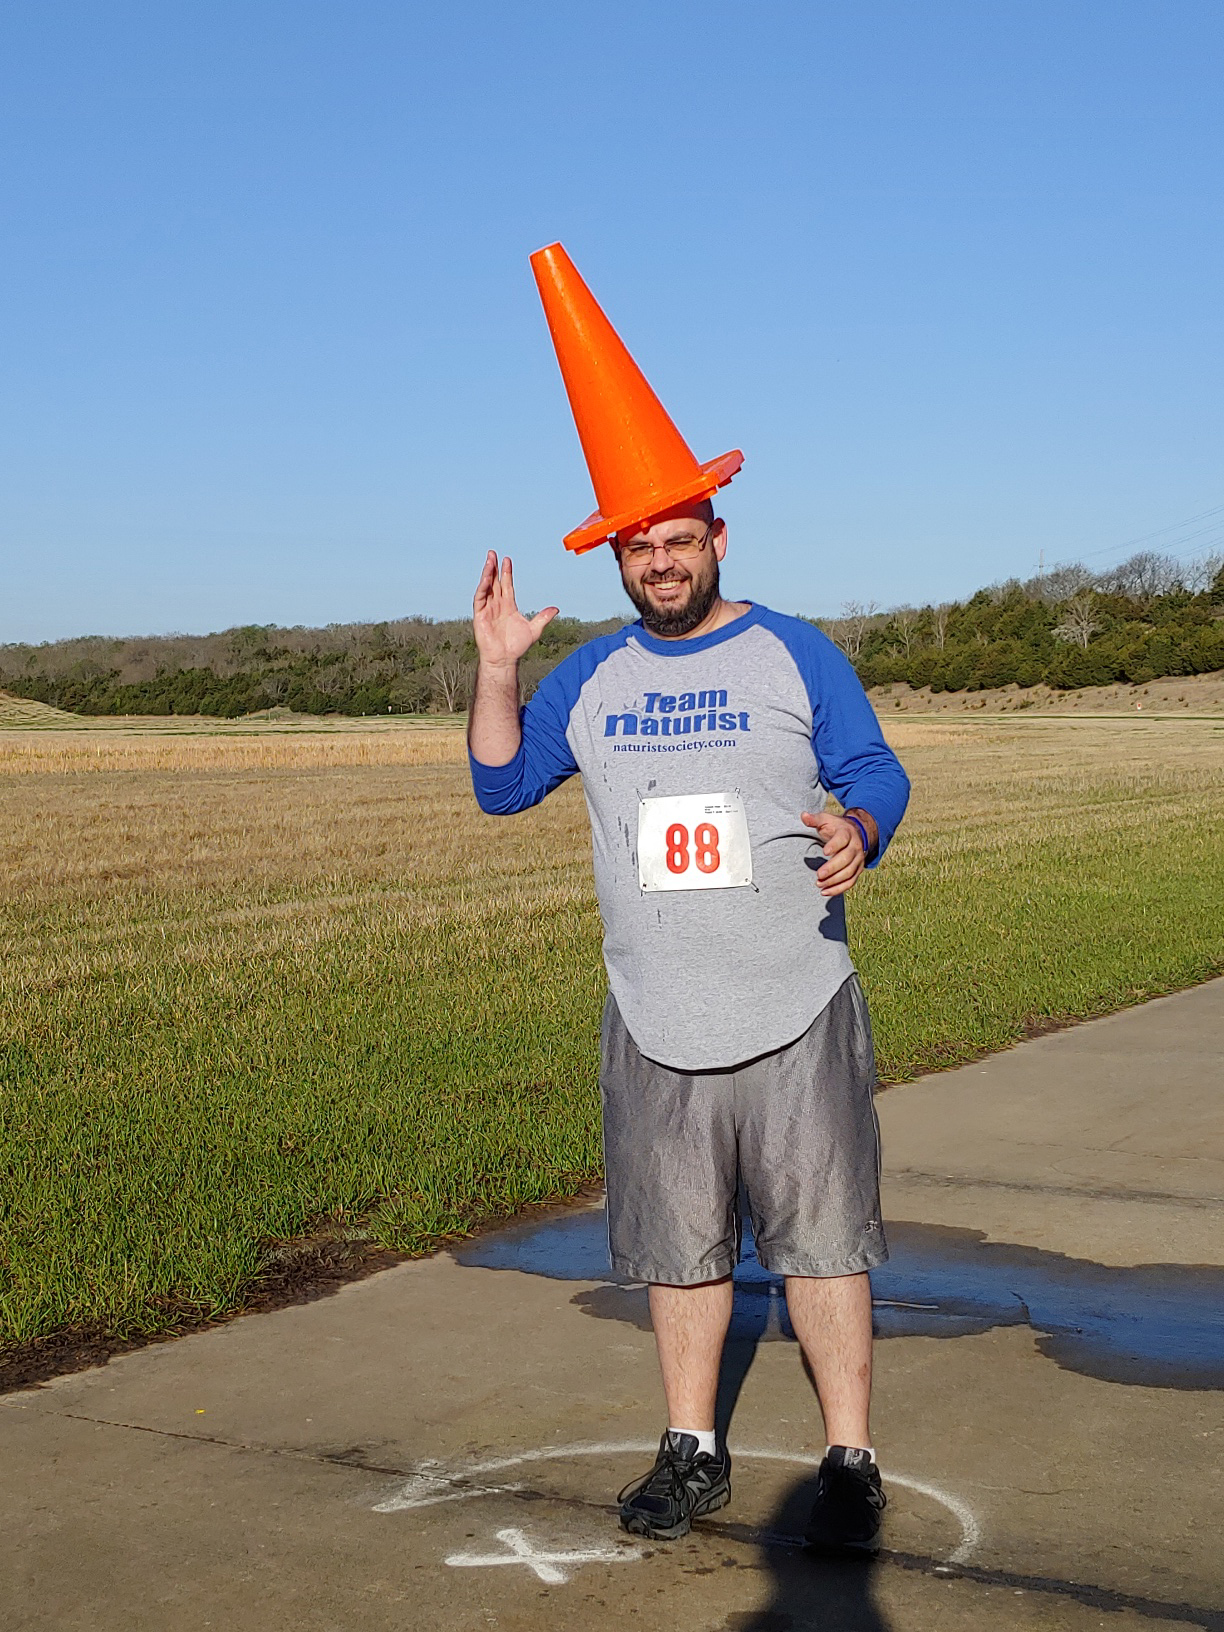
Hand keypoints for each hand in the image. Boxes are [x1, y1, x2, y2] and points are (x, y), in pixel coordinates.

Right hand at [472, 552, 558, 668]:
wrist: (505, 659)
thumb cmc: (517, 647)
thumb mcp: (534, 630)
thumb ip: (543, 618)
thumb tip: (556, 609)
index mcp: (508, 606)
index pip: (506, 585)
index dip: (506, 572)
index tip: (507, 560)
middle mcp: (497, 606)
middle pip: (494, 582)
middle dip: (493, 568)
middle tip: (493, 553)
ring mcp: (487, 610)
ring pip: (486, 587)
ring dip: (486, 574)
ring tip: (489, 561)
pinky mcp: (479, 616)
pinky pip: (480, 598)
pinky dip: (482, 588)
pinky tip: (485, 578)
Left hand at [802, 811, 865, 897]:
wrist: (855, 833)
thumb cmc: (835, 827)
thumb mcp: (825, 820)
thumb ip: (814, 820)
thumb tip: (803, 815)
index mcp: (846, 833)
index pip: (842, 839)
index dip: (835, 845)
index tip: (824, 852)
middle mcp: (855, 847)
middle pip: (846, 859)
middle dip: (833, 868)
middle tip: (818, 875)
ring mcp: (858, 860)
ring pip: (849, 873)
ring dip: (834, 881)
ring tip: (819, 884)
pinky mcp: (857, 870)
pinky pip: (850, 882)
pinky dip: (839, 889)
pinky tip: (825, 892)